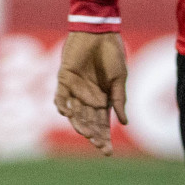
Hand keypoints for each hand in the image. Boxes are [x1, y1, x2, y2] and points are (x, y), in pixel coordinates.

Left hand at [54, 31, 127, 154]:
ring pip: (74, 113)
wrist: (99, 32)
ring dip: (80, 123)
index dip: (104, 136)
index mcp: (102, 97)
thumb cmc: (112, 53)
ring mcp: (74, 89)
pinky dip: (63, 105)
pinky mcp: (63, 79)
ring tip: (87, 133)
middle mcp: (86, 97)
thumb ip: (119, 99)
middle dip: (94, 134)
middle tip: (98, 145)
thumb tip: (124, 122)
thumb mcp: (119, 78)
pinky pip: (60, 96)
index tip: (107, 151)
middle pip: (88, 121)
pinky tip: (69, 113)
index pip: (101, 122)